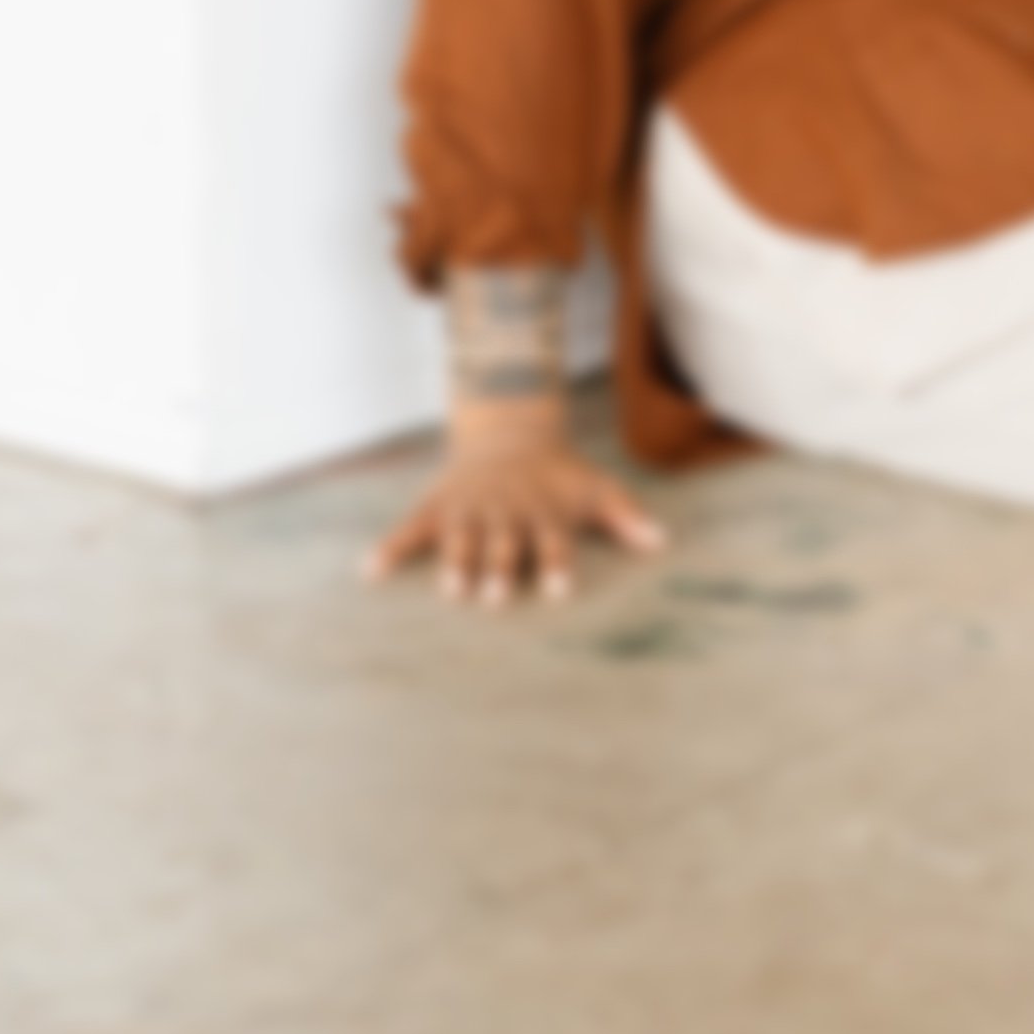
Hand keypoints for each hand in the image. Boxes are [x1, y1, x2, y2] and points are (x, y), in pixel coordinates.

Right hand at [363, 399, 666, 609]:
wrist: (509, 433)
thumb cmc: (558, 476)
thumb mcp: (594, 487)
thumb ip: (626, 516)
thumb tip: (663, 542)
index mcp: (544, 510)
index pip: (554, 539)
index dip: (557, 564)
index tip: (561, 591)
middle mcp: (506, 510)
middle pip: (505, 543)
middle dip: (501, 569)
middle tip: (497, 599)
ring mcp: (470, 508)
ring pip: (462, 538)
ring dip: (456, 562)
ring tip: (452, 591)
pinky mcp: (439, 505)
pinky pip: (410, 527)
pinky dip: (390, 548)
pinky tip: (370, 572)